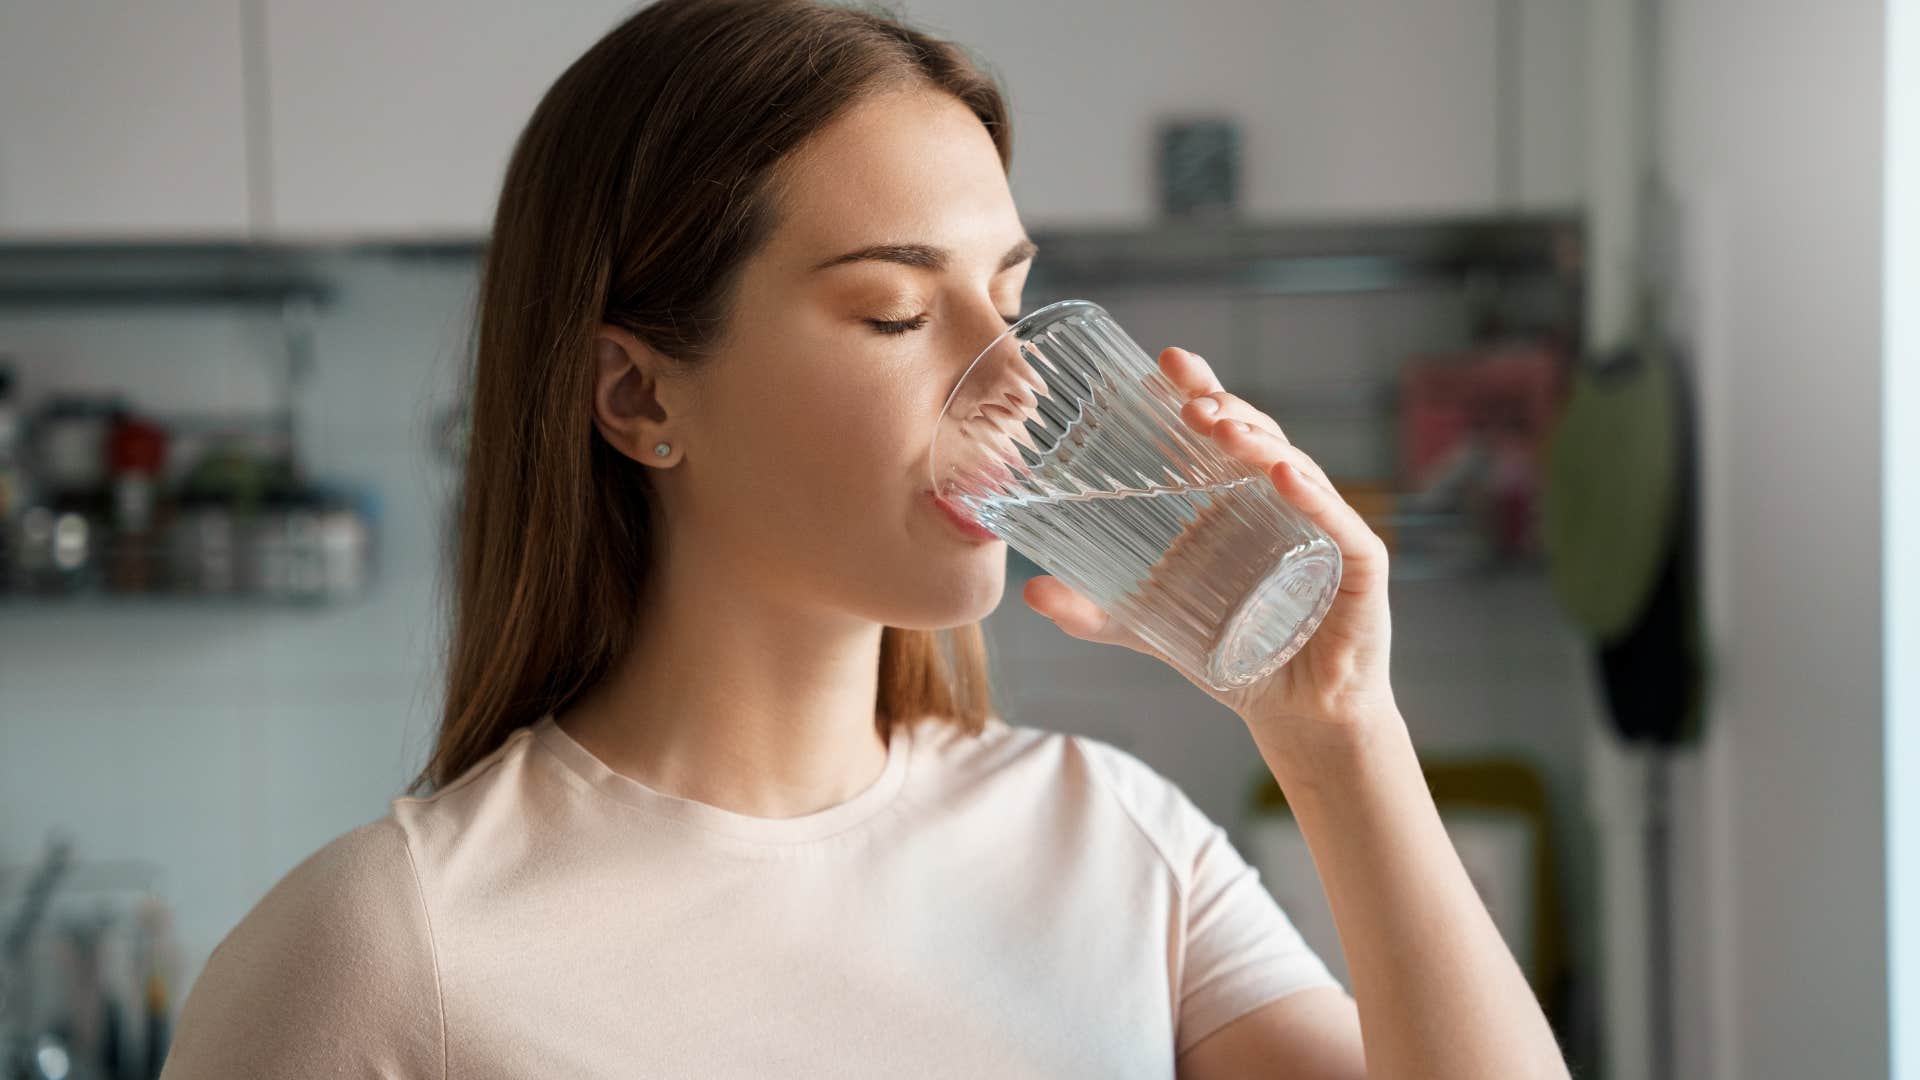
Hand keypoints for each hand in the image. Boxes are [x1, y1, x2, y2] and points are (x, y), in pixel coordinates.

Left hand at [1021, 346, 1398, 747]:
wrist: (1297, 713)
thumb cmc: (1234, 655)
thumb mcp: (1149, 628)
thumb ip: (1093, 612)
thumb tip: (1030, 592)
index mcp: (1238, 501)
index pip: (1221, 431)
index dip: (1198, 392)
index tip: (1164, 363)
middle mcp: (1283, 503)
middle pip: (1258, 437)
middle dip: (1225, 408)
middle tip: (1188, 398)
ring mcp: (1324, 528)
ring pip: (1297, 469)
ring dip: (1260, 443)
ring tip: (1223, 427)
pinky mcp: (1358, 568)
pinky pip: (1338, 524)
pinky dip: (1314, 497)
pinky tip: (1285, 476)